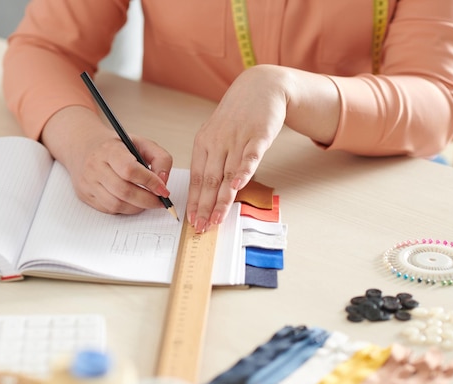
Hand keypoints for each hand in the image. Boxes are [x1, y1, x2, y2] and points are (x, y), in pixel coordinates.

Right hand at [42, 106, 172, 213]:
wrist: (84, 146)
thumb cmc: (117, 146)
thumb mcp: (142, 143)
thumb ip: (160, 158)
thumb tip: (163, 181)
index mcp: (109, 150)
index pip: (130, 170)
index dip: (149, 182)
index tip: (164, 190)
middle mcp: (94, 166)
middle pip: (124, 191)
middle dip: (147, 200)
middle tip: (160, 201)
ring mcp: (87, 183)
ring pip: (116, 204)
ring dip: (137, 207)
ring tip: (148, 202)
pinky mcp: (85, 195)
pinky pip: (109, 209)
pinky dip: (125, 209)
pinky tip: (132, 202)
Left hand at [187, 65, 287, 232]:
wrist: (261, 87)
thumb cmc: (238, 115)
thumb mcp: (217, 135)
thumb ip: (213, 160)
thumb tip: (206, 190)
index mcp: (204, 144)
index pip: (196, 177)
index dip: (194, 200)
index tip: (192, 220)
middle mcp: (217, 142)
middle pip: (208, 179)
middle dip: (204, 206)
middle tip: (201, 227)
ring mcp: (237, 138)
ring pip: (227, 173)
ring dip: (222, 198)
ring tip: (216, 218)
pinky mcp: (258, 135)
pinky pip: (250, 156)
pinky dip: (244, 171)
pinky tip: (238, 186)